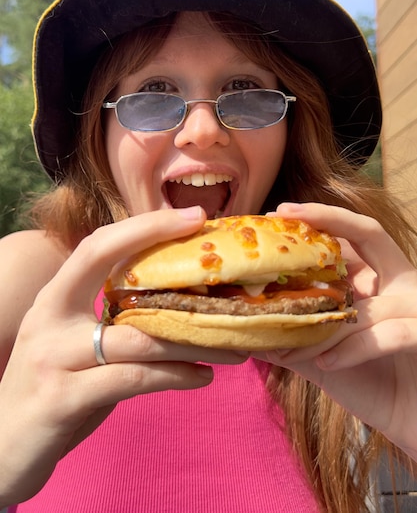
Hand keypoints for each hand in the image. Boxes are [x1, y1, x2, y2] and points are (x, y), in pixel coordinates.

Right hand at [0, 207, 246, 504]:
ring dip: (193, 338)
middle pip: (105, 262)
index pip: (97, 245)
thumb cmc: (48, 390)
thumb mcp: (70, 346)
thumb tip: (173, 307)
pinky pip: (133, 379)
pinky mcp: (62, 399)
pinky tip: (203, 377)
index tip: (191, 217)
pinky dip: (175, 376)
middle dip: (160, 242)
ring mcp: (53, 357)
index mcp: (53, 300)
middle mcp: (48, 318)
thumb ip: (109, 323)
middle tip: (216, 254)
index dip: (143, 226)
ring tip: (233, 341)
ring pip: (138, 336)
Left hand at [257, 202, 416, 460]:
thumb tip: (243, 328)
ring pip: (372, 287)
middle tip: (287, 213)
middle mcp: (399, 283)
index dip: (315, 220)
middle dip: (329, 218)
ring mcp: (416, 307)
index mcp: (376, 281)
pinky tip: (324, 363)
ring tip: (286, 319)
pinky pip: (389, 333)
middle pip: (369, 233)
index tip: (277, 214)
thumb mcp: (322, 356)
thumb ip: (291, 336)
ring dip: (328, 308)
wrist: (409, 418)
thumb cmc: (369, 383)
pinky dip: (354, 347)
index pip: (347, 238)